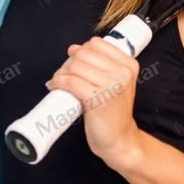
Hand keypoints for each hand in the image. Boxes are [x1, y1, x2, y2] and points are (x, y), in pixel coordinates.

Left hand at [45, 38, 141, 166]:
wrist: (120, 139)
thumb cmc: (114, 112)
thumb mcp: (117, 83)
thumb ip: (103, 65)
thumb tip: (73, 48)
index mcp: (129, 65)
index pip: (97, 44)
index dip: (81, 50)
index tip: (74, 62)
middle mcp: (123, 73)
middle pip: (83, 54)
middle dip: (68, 62)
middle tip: (63, 74)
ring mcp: (111, 86)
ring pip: (75, 66)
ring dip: (60, 72)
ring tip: (57, 81)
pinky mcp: (98, 99)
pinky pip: (70, 82)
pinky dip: (57, 82)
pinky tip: (54, 86)